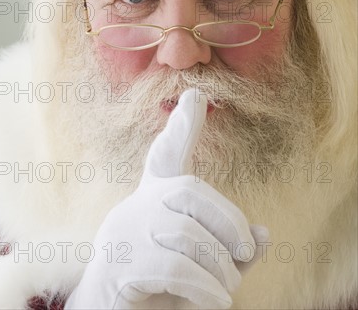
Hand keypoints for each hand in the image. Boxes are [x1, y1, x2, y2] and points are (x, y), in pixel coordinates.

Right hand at [65, 88, 268, 309]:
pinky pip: (174, 267)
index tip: (195, 94)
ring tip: (227, 289)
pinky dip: (205, 287)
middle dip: (227, 220)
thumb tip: (263, 234)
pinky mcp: (120, 263)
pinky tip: (217, 301)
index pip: (167, 156)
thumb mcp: (203, 265)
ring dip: (220, 266)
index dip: (182, 127)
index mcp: (154, 199)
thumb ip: (231, 248)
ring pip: (186, 234)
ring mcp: (125, 232)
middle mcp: (137, 206)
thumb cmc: (162, 287)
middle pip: (189, 191)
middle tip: (246, 251)